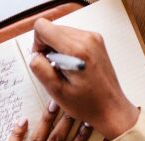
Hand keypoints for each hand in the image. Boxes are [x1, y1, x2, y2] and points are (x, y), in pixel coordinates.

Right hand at [30, 18, 138, 139]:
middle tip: (54, 69)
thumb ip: (40, 68)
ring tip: (64, 69)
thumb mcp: (56, 90)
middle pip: (51, 28)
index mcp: (76, 50)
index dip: (37, 44)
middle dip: (47, 47)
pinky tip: (71, 67)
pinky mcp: (96, 41)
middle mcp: (87, 39)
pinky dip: (66, 49)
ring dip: (57, 49)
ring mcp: (93, 38)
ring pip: (61, 32)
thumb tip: (34, 55)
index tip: (44, 60)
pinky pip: (71, 37)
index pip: (43, 27)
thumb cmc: (86, 104)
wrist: (110, 108)